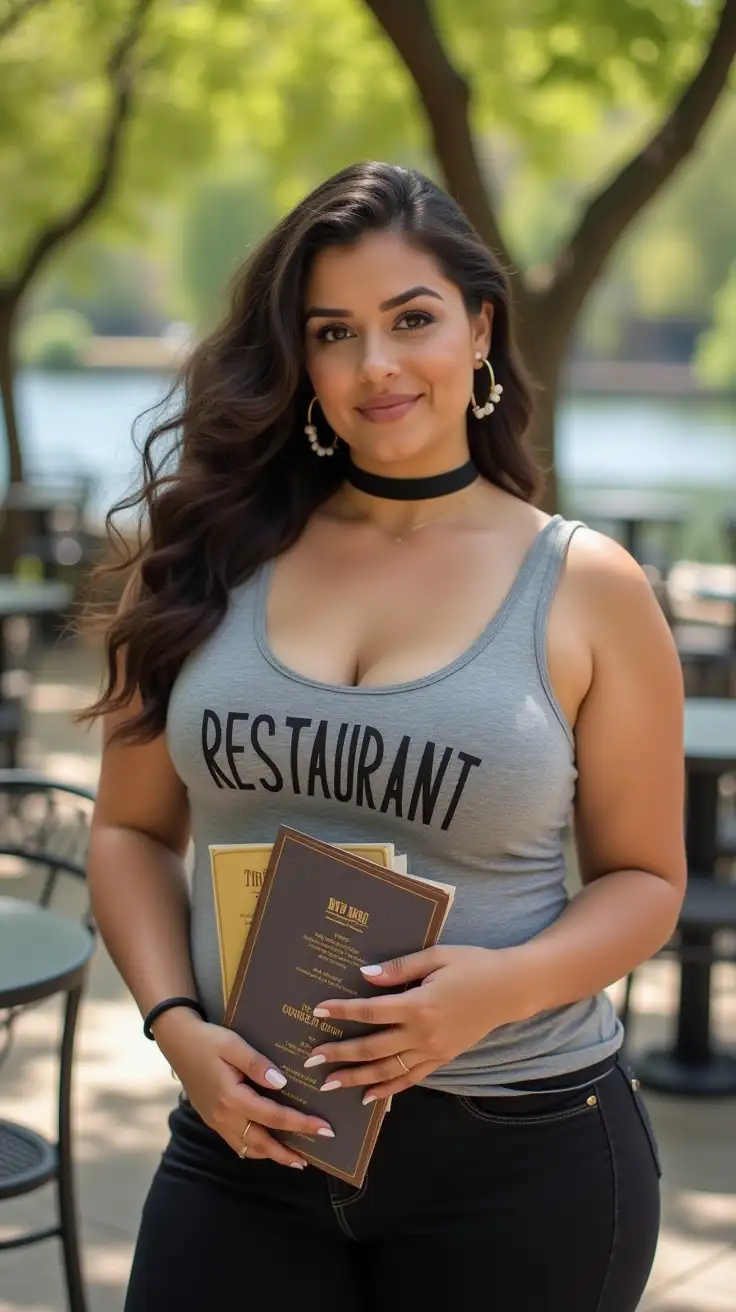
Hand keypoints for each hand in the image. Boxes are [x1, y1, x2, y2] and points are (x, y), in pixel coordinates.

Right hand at [152, 1006, 334, 1168]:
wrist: (177, 1042)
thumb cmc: (207, 1040)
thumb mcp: (233, 1044)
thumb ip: (257, 1064)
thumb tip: (281, 1083)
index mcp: (232, 1098)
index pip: (275, 1117)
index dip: (302, 1124)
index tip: (324, 1129)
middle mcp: (223, 1117)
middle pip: (262, 1144)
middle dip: (288, 1153)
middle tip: (314, 1157)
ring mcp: (216, 1121)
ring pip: (248, 1148)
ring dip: (271, 1155)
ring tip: (295, 1158)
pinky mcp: (212, 1120)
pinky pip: (237, 1143)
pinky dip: (254, 1148)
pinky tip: (267, 1144)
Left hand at [305, 945, 532, 1102]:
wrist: (510, 988)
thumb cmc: (473, 965)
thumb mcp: (436, 956)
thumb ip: (399, 967)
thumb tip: (365, 976)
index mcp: (419, 1004)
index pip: (371, 1012)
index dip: (342, 1012)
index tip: (318, 1012)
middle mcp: (423, 1034)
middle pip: (373, 1048)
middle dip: (340, 1054)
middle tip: (312, 1059)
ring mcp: (434, 1051)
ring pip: (388, 1071)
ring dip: (357, 1078)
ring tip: (329, 1084)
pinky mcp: (443, 1059)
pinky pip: (411, 1079)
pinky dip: (388, 1090)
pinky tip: (368, 1097)